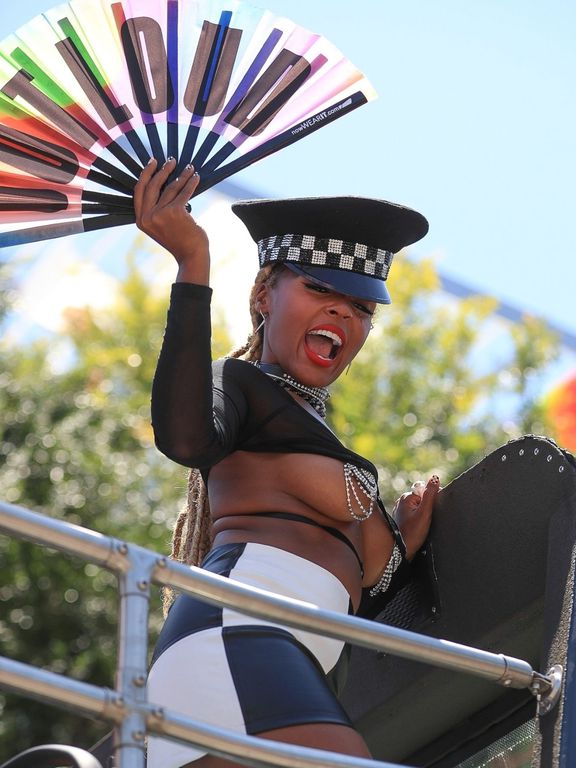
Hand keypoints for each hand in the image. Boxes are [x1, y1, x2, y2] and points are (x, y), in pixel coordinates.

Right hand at [133, 158, 209, 281]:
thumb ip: (156, 210)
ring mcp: (161, 214)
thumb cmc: (179, 241)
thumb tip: (164, 183)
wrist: (191, 255)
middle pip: (153, 185)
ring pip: (171, 187)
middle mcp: (148, 217)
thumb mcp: (160, 227)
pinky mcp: (175, 212)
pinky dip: (191, 183)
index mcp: (141, 220)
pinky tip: (196, 177)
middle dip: (163, 170)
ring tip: (189, 168)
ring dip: (182, 175)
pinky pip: (184, 192)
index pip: (139, 191)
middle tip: (171, 161)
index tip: (153, 162)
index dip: (146, 174)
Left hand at [393, 475, 439, 559]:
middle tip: (428, 520)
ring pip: (418, 506)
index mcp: (406, 497)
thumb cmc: (413, 533)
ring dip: (424, 513)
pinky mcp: (402, 518)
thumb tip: (435, 477)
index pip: (425, 490)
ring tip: (423, 525)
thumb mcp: (424, 513)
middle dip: (428, 507)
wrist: (401, 550)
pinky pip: (414, 513)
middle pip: (422, 498)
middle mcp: (401, 501)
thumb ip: (430, 495)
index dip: (433, 499)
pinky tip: (419, 527)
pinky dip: (419, 518)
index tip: (434, 511)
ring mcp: (400, 510)